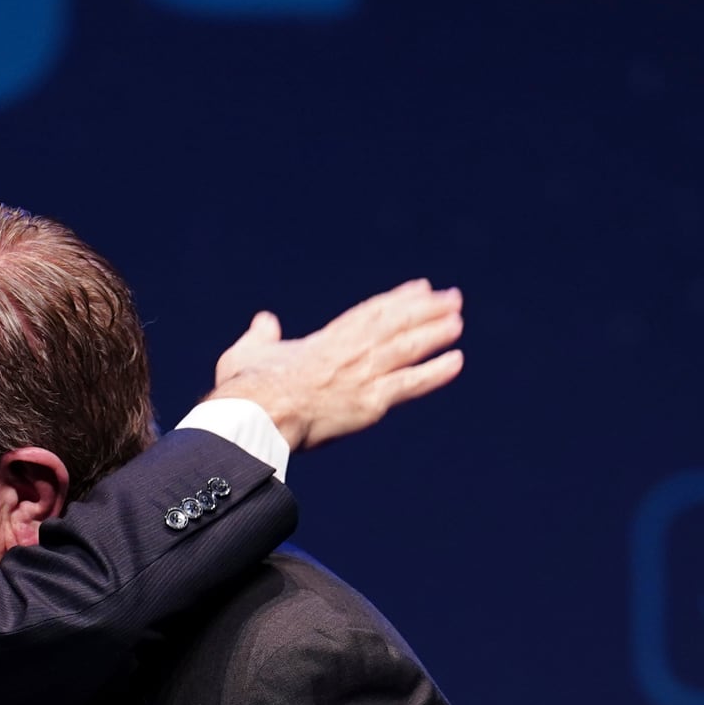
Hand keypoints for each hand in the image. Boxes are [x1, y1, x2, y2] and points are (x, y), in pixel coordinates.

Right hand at [207, 280, 465, 451]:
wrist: (255, 415)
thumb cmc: (245, 390)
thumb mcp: (247, 353)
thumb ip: (260, 335)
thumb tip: (264, 320)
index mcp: (325, 341)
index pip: (370, 313)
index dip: (398, 300)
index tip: (420, 289)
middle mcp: (350, 351)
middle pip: (395, 324)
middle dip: (426, 309)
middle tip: (452, 298)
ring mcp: (362, 375)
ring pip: (408, 347)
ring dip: (436, 332)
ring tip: (457, 321)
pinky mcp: (370, 403)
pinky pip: (410, 384)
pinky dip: (435, 372)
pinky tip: (456, 361)